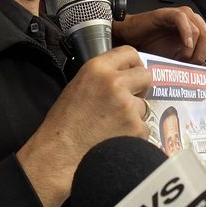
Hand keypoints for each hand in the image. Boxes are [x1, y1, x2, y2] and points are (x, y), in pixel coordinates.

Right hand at [16, 46, 151, 206]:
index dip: (133, 64)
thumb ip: (101, 75)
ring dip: (134, 114)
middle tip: (128, 99)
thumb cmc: (64, 123)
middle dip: (139, 87)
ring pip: (143, 106)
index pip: (130, 53)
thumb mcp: (77, 85)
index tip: (132, 73)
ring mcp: (128, 106)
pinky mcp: (136, 128)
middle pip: (145, 76)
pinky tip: (115, 138)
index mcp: (97, 68)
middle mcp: (115, 83)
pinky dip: (133, 134)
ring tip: (112, 126)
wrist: (60, 154)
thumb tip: (121, 74)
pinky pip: (144, 128)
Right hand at [113, 6, 205, 77]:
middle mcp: (193, 20)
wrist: (131, 37)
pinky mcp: (169, 13)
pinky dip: (186, 34)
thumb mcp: (176, 58)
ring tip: (181, 59)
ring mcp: (182, 15)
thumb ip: (190, 62)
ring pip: (200, 32)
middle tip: (192, 67)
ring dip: (192, 50)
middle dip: (203, 56)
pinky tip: (185, 46)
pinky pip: (183, 21)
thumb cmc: (152, 47)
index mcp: (197, 30)